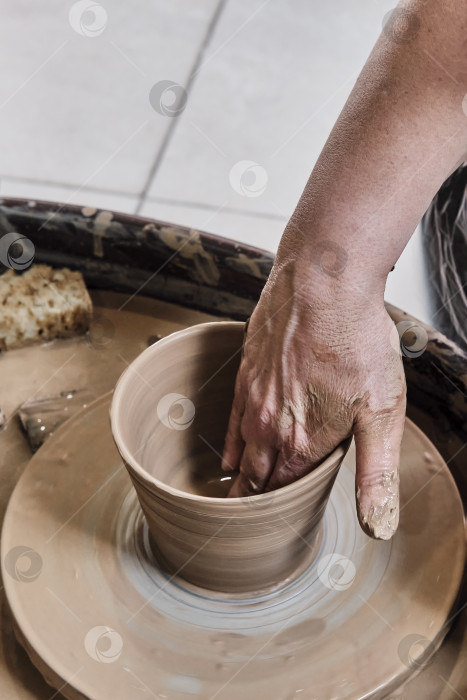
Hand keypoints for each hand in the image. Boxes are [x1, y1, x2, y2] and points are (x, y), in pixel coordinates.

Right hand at [221, 263, 405, 539]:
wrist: (322, 282)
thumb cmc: (356, 340)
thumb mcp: (381, 412)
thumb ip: (375, 473)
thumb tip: (377, 526)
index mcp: (302, 441)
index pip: (281, 492)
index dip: (276, 514)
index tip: (269, 533)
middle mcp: (270, 426)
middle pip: (256, 477)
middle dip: (252, 503)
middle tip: (244, 526)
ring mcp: (254, 398)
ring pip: (241, 450)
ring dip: (240, 477)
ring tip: (233, 499)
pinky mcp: (247, 371)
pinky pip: (232, 420)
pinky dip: (229, 444)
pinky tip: (228, 455)